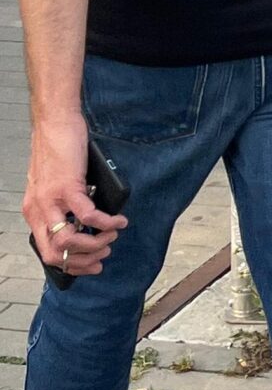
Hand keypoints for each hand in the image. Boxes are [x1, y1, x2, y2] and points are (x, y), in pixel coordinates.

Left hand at [23, 115, 125, 277]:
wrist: (54, 123)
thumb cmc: (56, 150)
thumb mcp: (51, 185)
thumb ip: (60, 206)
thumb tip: (82, 224)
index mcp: (34, 212)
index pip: (47, 253)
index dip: (72, 265)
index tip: (92, 264)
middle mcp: (39, 210)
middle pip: (57, 254)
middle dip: (85, 260)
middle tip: (104, 252)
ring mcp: (52, 199)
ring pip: (70, 240)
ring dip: (96, 243)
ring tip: (113, 234)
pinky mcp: (68, 186)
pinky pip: (88, 216)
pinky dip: (107, 222)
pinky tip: (119, 220)